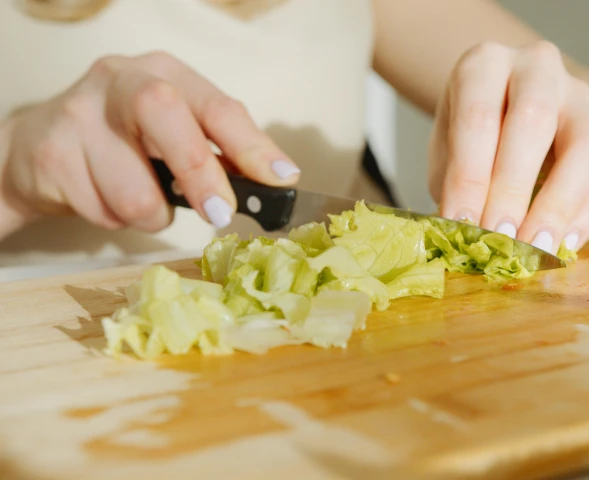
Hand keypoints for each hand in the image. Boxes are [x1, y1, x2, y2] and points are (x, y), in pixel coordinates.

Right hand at [1, 51, 299, 236]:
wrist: (37, 149)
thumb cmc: (124, 143)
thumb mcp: (174, 134)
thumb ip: (218, 152)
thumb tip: (273, 184)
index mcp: (166, 73)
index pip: (217, 105)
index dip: (253, 145)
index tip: (282, 178)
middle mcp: (121, 79)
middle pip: (166, 115)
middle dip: (200, 173)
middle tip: (220, 213)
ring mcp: (80, 113)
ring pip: (135, 191)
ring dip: (151, 214)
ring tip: (138, 198)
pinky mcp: (52, 153)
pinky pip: (104, 211)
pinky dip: (116, 219)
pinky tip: (102, 196)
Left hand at [428, 41, 588, 253]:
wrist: (511, 109)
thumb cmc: (473, 136)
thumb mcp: (449, 151)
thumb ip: (455, 187)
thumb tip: (461, 235)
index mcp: (485, 64)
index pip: (478, 117)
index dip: (470, 177)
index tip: (462, 225)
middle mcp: (537, 67)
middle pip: (533, 122)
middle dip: (514, 189)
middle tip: (501, 238)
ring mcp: (578, 94)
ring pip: (584, 145)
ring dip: (558, 204)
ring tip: (537, 248)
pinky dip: (586, 215)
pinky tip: (564, 245)